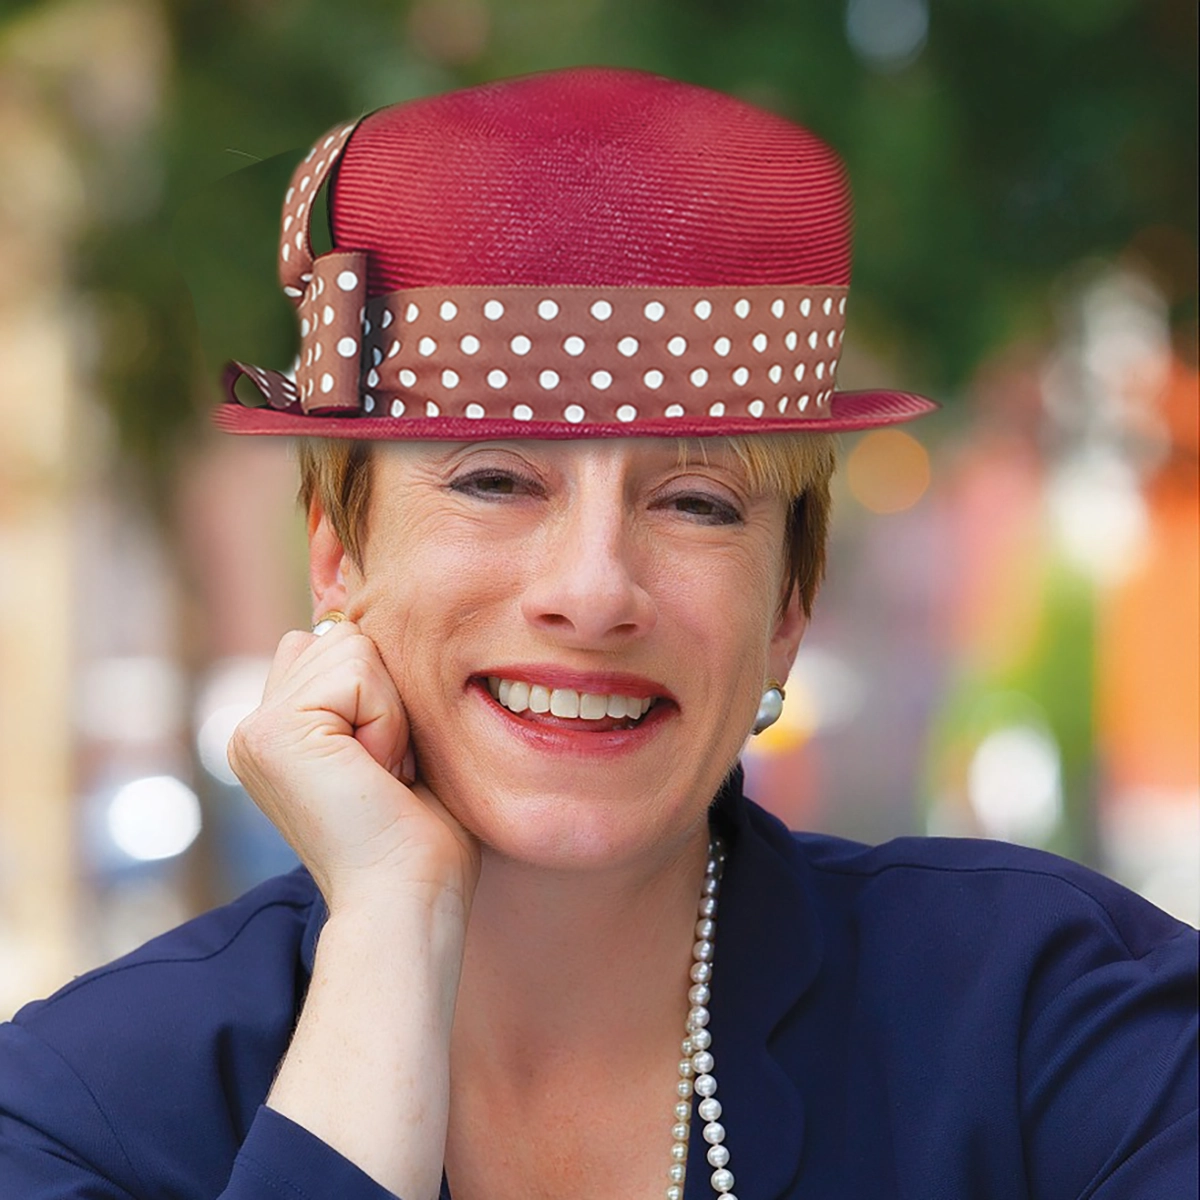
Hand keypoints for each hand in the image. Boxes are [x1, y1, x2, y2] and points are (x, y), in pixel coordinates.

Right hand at [229, 620, 479, 914]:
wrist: (408, 899)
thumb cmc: (421, 835)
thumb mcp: (390, 743)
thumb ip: (364, 689)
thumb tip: (354, 622)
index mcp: (278, 733)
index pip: (336, 646)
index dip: (385, 694)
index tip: (388, 768)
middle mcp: (254, 729)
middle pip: (344, 639)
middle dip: (388, 697)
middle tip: (388, 773)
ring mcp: (255, 730)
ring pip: (352, 647)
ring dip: (391, 711)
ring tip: (383, 774)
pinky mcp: (272, 732)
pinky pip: (358, 672)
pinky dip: (388, 720)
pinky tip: (378, 774)